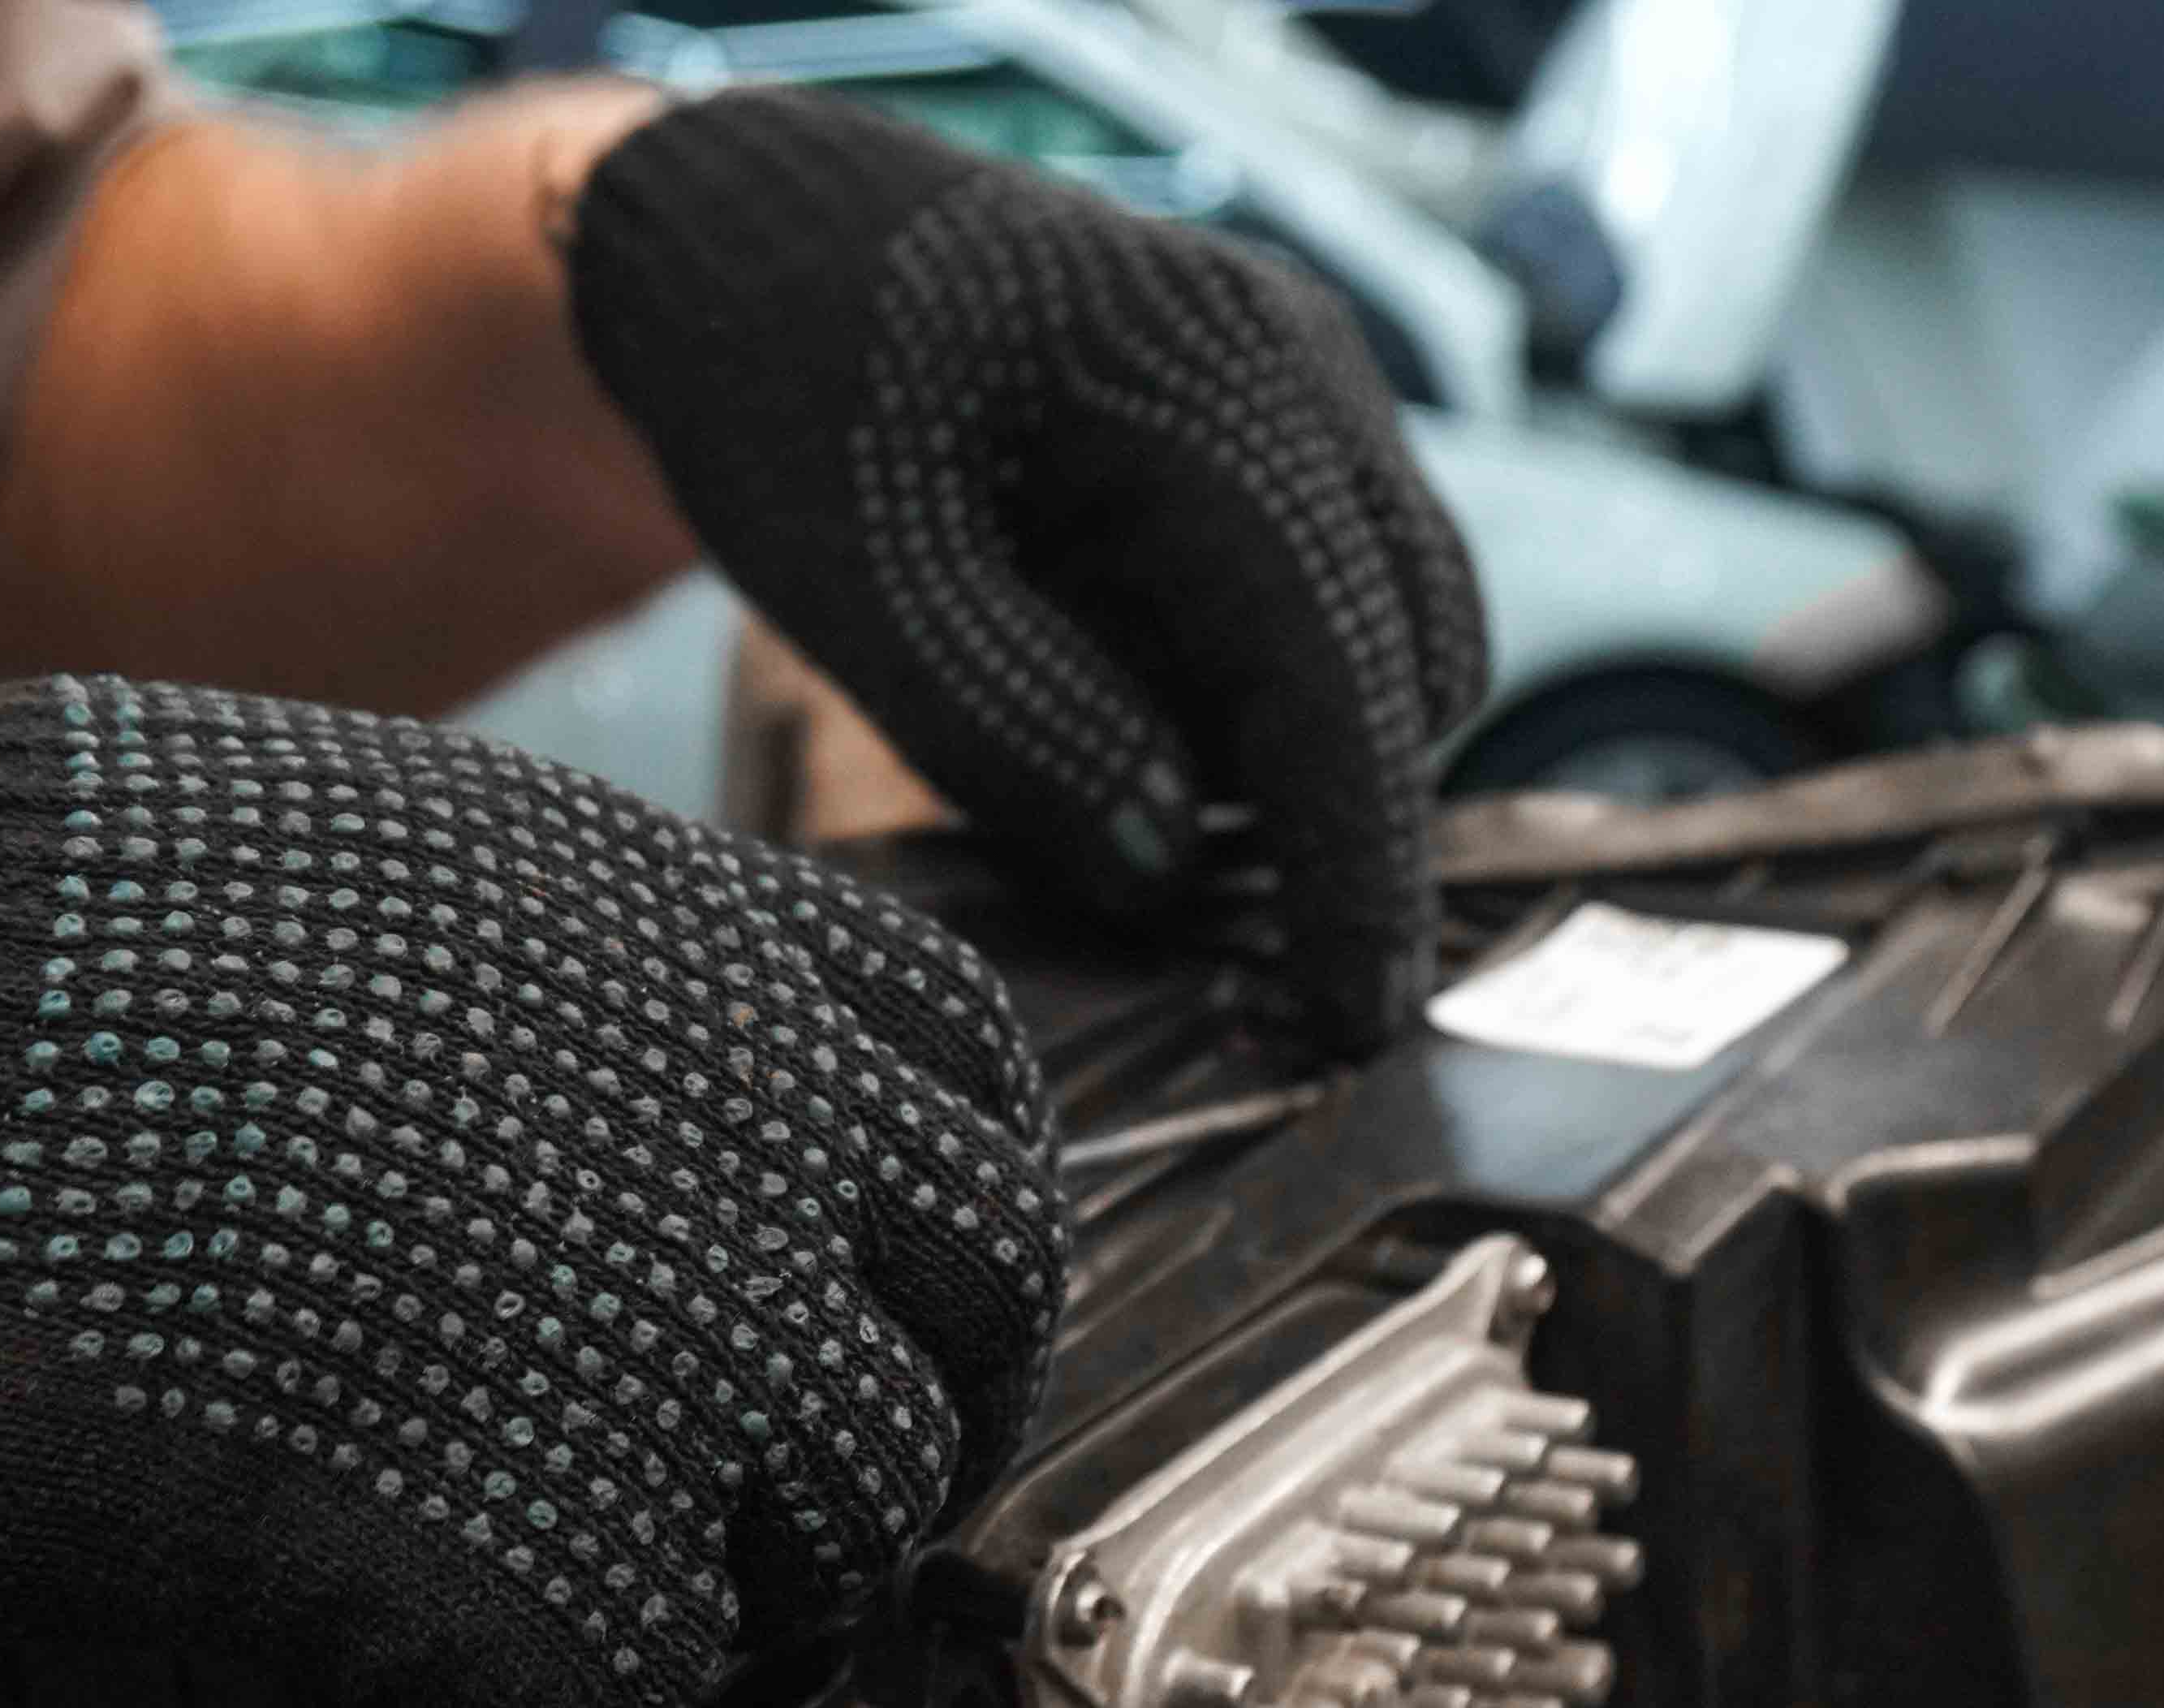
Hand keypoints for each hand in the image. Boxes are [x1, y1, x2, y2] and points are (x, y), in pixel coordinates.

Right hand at [0, 670, 1065, 1707]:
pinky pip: (634, 1690)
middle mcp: (693, 1106)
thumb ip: (521, 998)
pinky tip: (406, 1672)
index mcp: (645, 924)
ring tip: (546, 1609)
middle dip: (867, 1457)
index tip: (863, 1337)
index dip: (932, 1258)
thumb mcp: (297, 872)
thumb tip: (597, 1126)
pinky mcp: (462, 1524)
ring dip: (713, 1597)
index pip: (974, 1110)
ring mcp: (612, 1317)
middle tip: (735, 1532)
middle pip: (959, 1346)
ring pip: (831, 1537)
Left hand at [564, 91, 1489, 1050]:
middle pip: (1407, 662)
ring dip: (1277, 750)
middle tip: (1185, 931)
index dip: (1355, 856)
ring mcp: (1311, 392)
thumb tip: (1167, 866)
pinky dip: (1245, 693)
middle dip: (1325, 811)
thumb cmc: (789, 385)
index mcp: (1212, 381)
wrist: (756, 236)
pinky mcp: (1285, 435)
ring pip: (1385, 641)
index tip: (1353, 1014)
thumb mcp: (862, 579)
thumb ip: (1017, 726)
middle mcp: (1302, 370)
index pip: (1341, 658)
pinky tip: (1101, 699)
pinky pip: (1323, 606)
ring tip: (1085, 767)